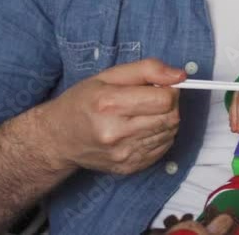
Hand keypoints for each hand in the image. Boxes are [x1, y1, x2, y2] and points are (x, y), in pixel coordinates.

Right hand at [38, 58, 184, 174]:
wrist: (58, 139)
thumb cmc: (82, 102)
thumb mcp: (109, 75)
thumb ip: (148, 69)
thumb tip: (180, 76)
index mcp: (109, 104)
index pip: (164, 99)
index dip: (169, 90)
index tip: (159, 87)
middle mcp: (116, 132)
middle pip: (171, 117)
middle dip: (170, 105)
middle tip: (153, 100)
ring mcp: (123, 154)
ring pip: (170, 133)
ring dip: (165, 120)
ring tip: (144, 114)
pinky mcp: (128, 168)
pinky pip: (162, 149)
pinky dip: (160, 136)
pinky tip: (142, 129)